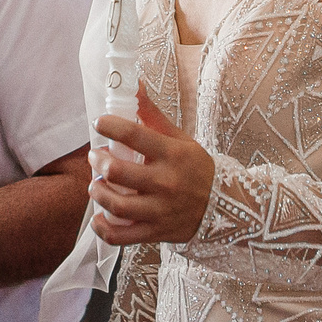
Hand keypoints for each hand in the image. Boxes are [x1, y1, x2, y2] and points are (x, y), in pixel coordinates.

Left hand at [89, 87, 213, 244]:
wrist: (227, 207)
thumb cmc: (197, 169)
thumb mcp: (180, 139)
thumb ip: (152, 115)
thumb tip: (134, 85)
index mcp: (172, 154)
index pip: (134, 135)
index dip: (110, 126)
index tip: (99, 123)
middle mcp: (166, 182)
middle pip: (118, 171)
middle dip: (98, 161)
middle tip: (95, 157)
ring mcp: (160, 210)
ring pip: (116, 204)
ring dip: (98, 192)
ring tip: (95, 184)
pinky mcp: (156, 232)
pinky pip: (121, 235)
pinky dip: (103, 227)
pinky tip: (99, 216)